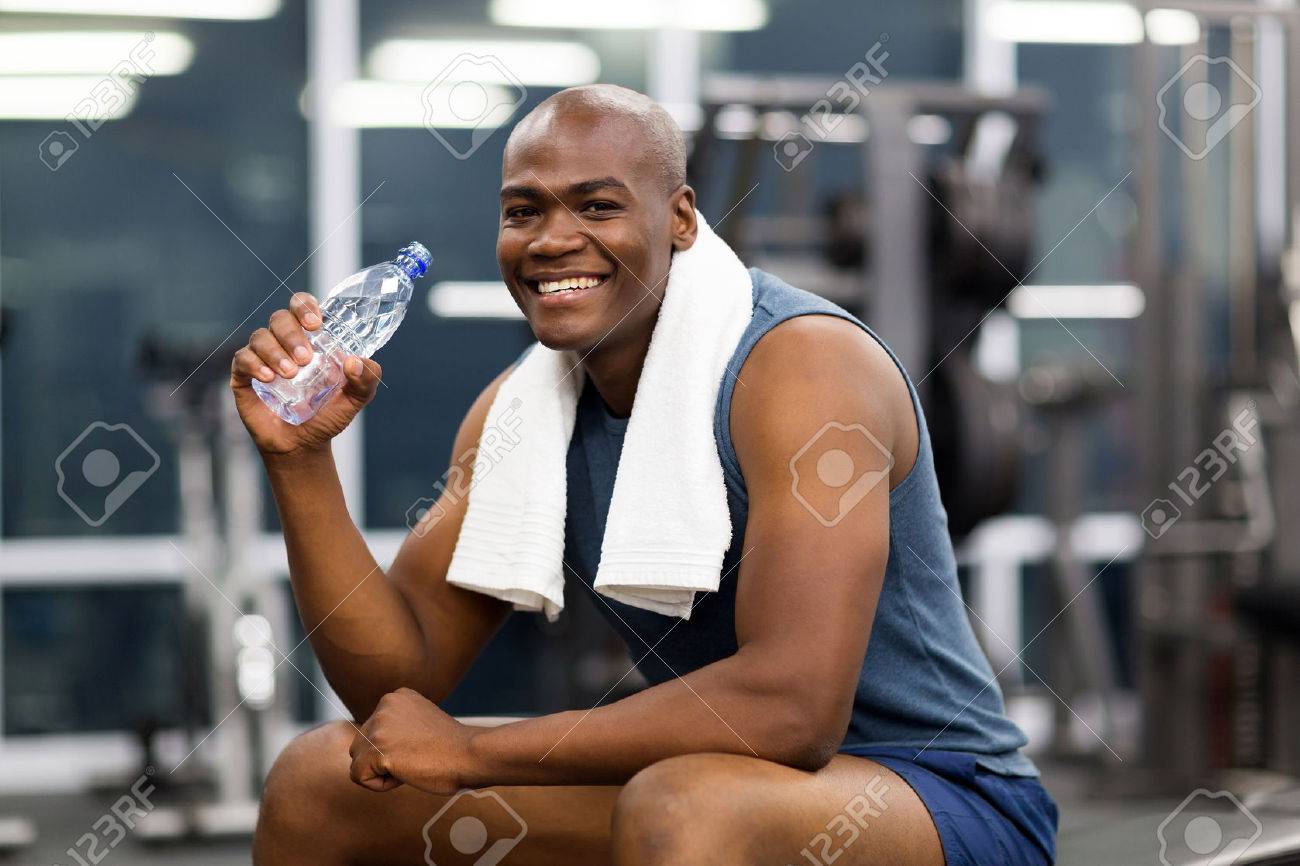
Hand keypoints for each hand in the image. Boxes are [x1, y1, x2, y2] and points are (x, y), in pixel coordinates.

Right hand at [230, 291, 382, 456]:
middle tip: (305, 358)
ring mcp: (262, 358)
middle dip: (291, 334)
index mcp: (310, 340)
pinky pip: (242, 358)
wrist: (302, 446)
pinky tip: (268, 378)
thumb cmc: (327, 416)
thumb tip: (356, 361)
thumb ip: (366, 380)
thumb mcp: (355, 399)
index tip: (315, 323)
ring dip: (275, 352)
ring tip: (290, 374)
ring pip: (260, 337)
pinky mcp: (243, 376)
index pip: (301, 307)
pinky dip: (255, 364)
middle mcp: (284, 343)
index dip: (304, 306)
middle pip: (280, 318)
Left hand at [348, 688, 473, 794]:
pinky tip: (404, 774)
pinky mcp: (378, 750)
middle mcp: (383, 706)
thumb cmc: (452, 747)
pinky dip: (379, 785)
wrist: (470, 754)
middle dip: (382, 759)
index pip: (372, 731)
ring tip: (410, 765)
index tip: (419, 747)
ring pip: (358, 761)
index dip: (393, 748)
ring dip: (381, 772)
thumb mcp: (420, 722)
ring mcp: (379, 727)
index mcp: (396, 697)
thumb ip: (397, 726)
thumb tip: (375, 746)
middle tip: (415, 758)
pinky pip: (359, 777)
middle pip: (360, 745)